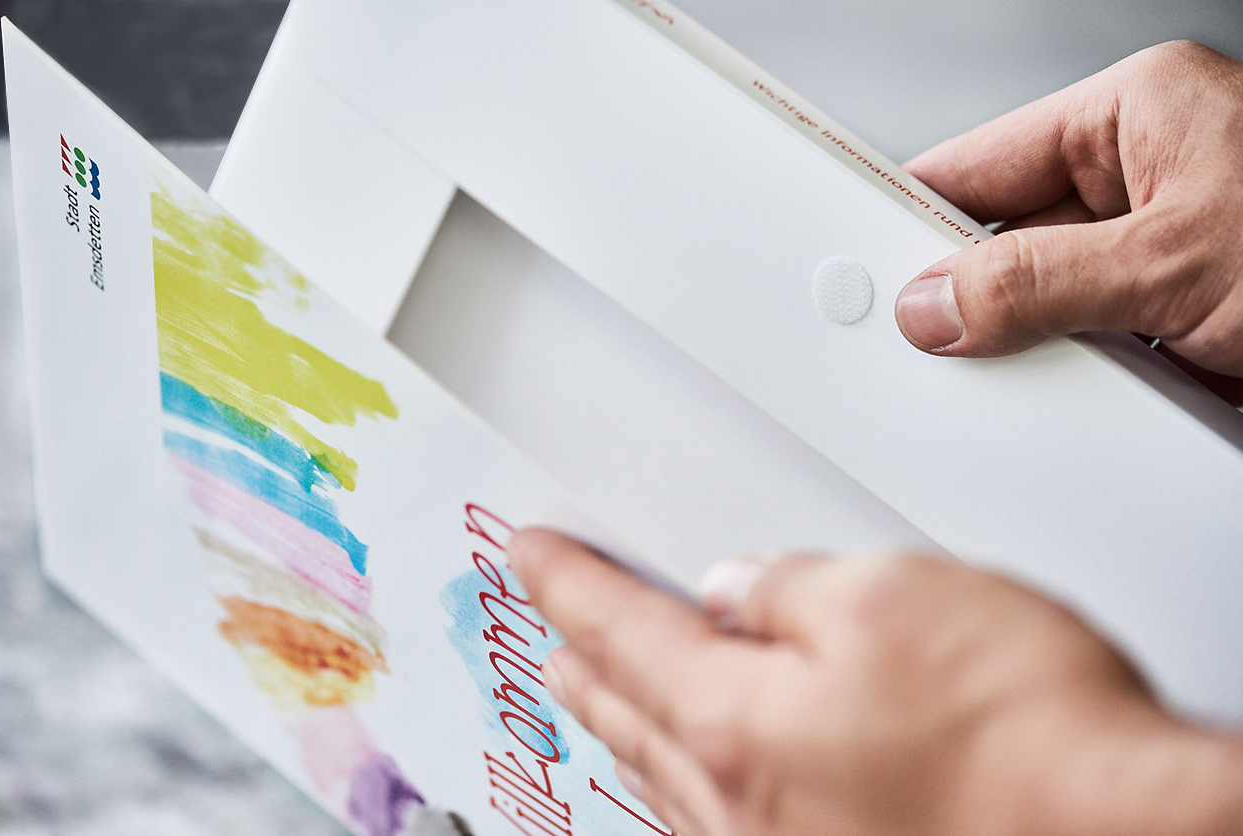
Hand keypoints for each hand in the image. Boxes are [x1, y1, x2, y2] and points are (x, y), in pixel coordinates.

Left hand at [508, 529, 1242, 835]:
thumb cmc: (1028, 740)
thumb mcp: (894, 597)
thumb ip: (789, 589)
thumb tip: (736, 589)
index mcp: (739, 721)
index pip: (622, 630)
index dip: (569, 583)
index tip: (530, 557)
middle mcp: (742, 804)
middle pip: (631, 714)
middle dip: (583, 661)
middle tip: (550, 630)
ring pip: (668, 781)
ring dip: (622, 731)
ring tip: (599, 701)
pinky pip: (715, 828)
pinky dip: (683, 793)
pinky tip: (695, 792)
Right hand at [897, 41, 1242, 403]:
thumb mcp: (1173, 262)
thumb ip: (1041, 285)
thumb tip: (940, 304)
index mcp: (1142, 112)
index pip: (985, 160)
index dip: (917, 210)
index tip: (864, 256)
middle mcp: (1155, 169)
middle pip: (1011, 237)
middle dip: (978, 295)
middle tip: (936, 338)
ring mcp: (1172, 242)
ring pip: (1053, 296)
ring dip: (1035, 344)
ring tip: (1023, 371)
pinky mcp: (1190, 309)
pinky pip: (1103, 342)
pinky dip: (1084, 377)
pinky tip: (1076, 394)